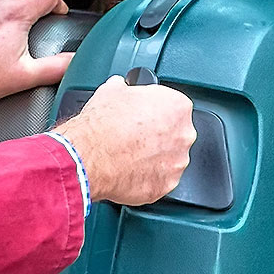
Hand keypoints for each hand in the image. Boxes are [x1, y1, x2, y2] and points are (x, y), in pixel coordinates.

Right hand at [53, 76, 194, 205]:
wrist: (90, 156)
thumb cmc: (103, 124)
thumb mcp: (112, 90)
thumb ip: (126, 88)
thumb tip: (121, 88)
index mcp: (177, 107)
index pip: (174, 106)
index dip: (154, 110)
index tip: (143, 114)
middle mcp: (183, 136)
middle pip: (175, 134)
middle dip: (158, 135)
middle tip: (135, 136)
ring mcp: (176, 163)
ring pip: (169, 159)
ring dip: (154, 158)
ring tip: (130, 155)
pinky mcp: (165, 186)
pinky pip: (159, 180)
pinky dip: (147, 177)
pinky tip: (129, 170)